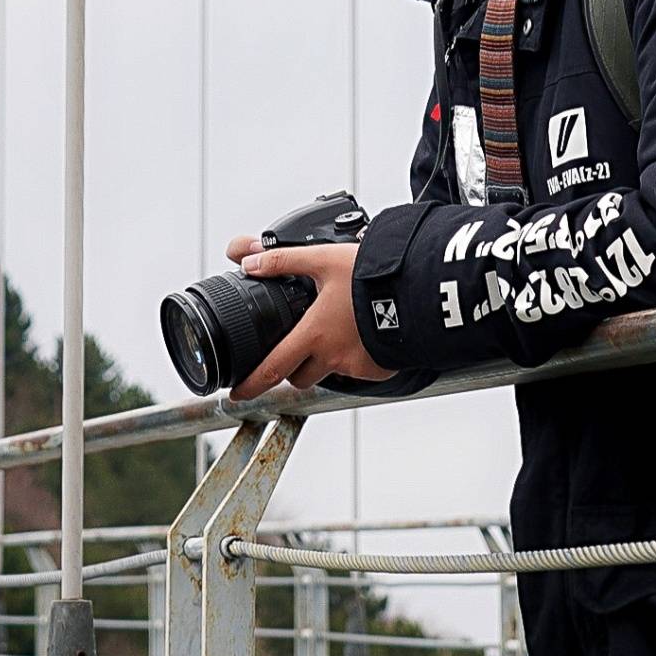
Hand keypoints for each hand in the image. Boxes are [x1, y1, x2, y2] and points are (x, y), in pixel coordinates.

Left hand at [226, 237, 392, 403]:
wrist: (419, 290)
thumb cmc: (371, 276)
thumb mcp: (322, 259)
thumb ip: (283, 260)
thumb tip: (248, 261)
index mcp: (313, 334)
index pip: (271, 369)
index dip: (250, 385)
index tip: (236, 395)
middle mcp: (332, 356)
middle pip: (299, 376)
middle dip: (294, 366)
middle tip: (299, 345)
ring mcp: (356, 366)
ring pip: (329, 372)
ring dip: (325, 360)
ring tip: (337, 331)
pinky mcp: (378, 369)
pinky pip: (357, 369)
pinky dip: (355, 356)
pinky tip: (363, 333)